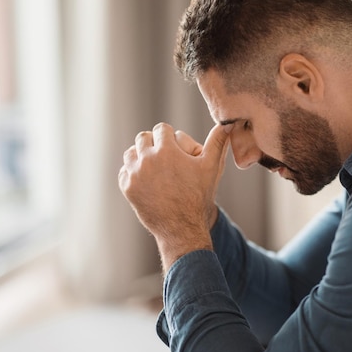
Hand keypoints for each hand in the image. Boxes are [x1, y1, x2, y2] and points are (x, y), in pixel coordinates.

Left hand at [118, 122, 230, 271]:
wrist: (182, 227)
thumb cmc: (199, 196)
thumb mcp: (211, 167)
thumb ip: (217, 142)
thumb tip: (227, 125)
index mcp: (167, 150)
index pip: (161, 129)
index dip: (169, 136)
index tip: (173, 145)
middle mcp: (147, 159)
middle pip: (143, 137)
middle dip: (153, 143)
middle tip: (163, 154)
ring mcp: (135, 174)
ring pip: (131, 152)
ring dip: (141, 155)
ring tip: (153, 165)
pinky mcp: (127, 188)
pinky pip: (124, 171)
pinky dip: (133, 172)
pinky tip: (146, 179)